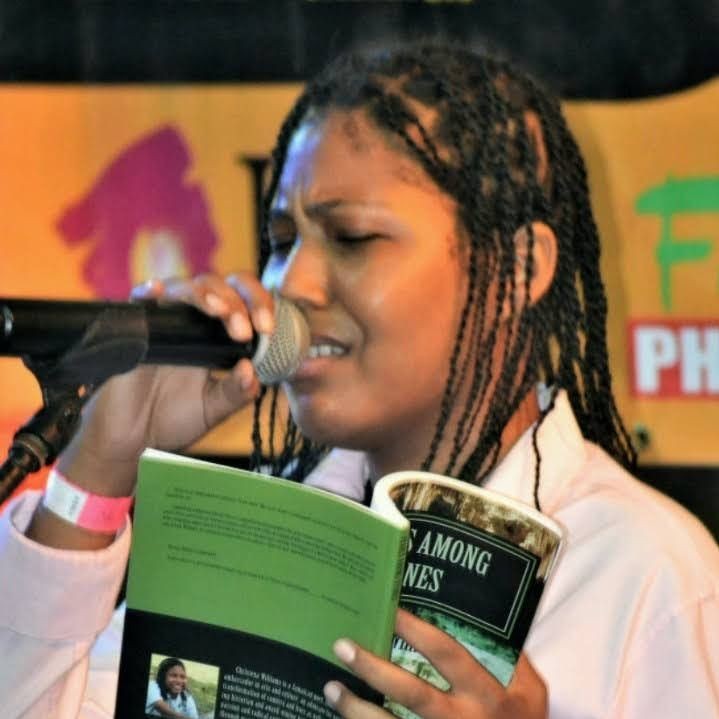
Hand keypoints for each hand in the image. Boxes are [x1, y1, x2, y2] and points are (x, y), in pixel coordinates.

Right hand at [56, 272, 274, 498]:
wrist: (132, 439)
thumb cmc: (174, 420)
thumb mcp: (213, 409)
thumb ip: (236, 393)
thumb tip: (251, 370)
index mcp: (219, 335)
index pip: (244, 302)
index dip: (259, 305)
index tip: (267, 329)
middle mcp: (193, 322)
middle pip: (219, 287)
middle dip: (237, 302)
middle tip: (243, 330)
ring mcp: (163, 321)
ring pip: (186, 287)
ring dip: (205, 295)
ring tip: (219, 312)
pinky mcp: (134, 327)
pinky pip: (138, 299)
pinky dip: (149, 290)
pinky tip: (158, 292)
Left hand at [323, 609, 546, 718]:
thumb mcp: (530, 691)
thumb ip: (511, 657)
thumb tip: (479, 615)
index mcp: (487, 694)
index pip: (447, 655)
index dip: (416, 631)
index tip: (387, 611)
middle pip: (413, 694)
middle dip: (375, 669)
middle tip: (342, 645)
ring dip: (358, 710)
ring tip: (330, 687)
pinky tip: (344, 716)